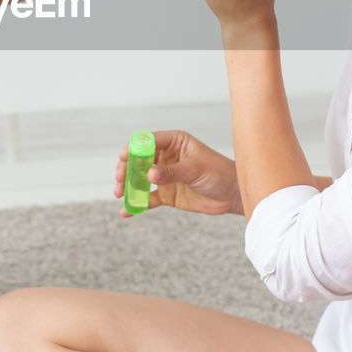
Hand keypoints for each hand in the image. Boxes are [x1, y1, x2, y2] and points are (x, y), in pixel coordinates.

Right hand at [113, 129, 242, 216]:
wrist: (232, 196)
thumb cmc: (220, 173)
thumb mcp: (195, 170)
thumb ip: (172, 172)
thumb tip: (149, 174)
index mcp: (175, 142)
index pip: (148, 141)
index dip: (134, 147)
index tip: (123, 157)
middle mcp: (167, 157)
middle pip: (139, 159)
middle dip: (126, 168)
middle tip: (119, 179)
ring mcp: (165, 176)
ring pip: (140, 178)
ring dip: (128, 185)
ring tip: (120, 194)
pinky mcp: (167, 194)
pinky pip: (148, 198)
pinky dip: (137, 204)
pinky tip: (127, 211)